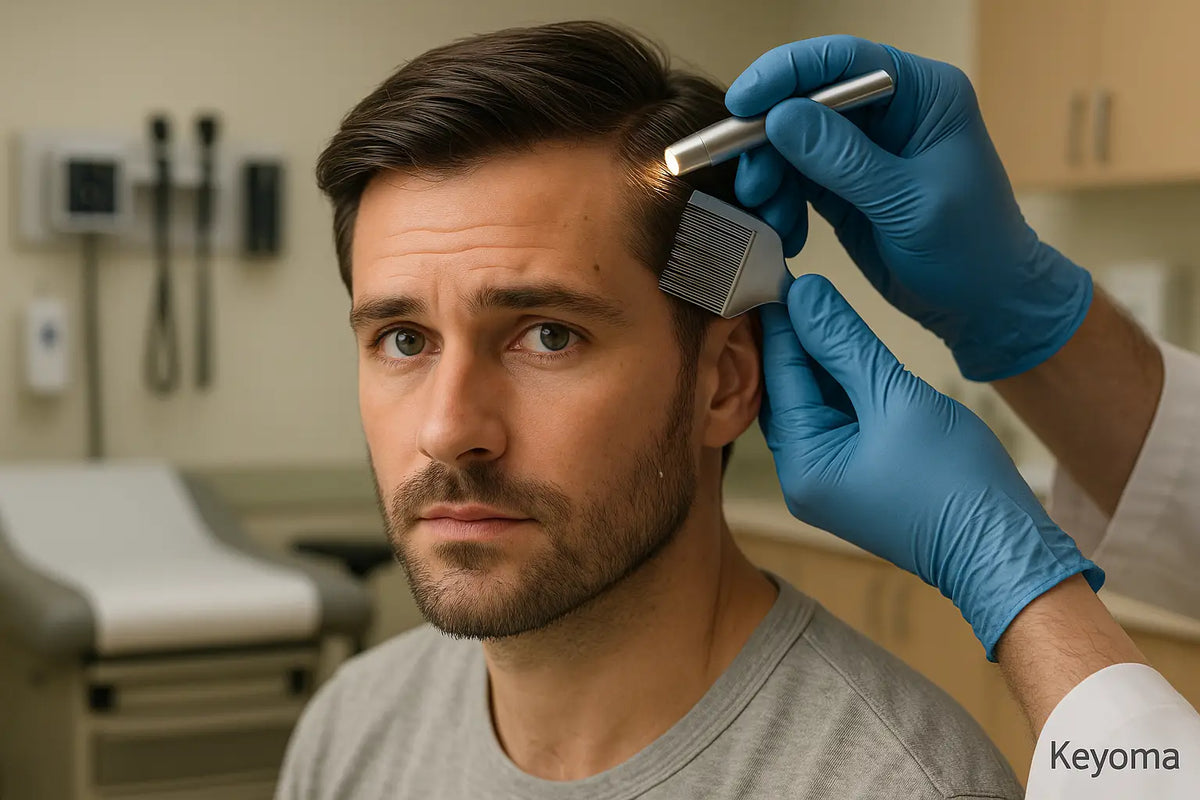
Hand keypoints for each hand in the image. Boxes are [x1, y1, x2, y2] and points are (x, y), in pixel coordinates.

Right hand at [728, 35, 1092, 381]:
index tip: (741, 105)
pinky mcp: (844, 186)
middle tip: (751, 187)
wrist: (985, 305)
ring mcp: (864, 149)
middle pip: (806, 100)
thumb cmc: (971, 250)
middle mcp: (890, 111)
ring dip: (771, 180)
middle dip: (768, 142)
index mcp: (923, 94)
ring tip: (774, 223)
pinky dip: (781, 205)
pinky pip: (795, 181)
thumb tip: (780, 117)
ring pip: (791, 143)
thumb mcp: (908, 204)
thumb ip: (844, 160)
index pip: (843, 61)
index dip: (786, 74)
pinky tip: (788, 236)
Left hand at [759, 273, 1102, 657]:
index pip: (781, 377)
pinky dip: (842, 386)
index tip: (778, 275)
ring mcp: (829, 481)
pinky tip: (847, 348)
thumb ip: (845, 343)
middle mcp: (802, 478)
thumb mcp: (896, 397)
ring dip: (821, 360)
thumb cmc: (955, 482)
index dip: (781, 323)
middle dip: (796, 339)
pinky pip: (837, 421)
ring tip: (822, 306)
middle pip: (789, 392)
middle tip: (797, 283)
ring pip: (814, 404)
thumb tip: (805, 295)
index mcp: (801, 466)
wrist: (1003, 549)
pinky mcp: (855, 478)